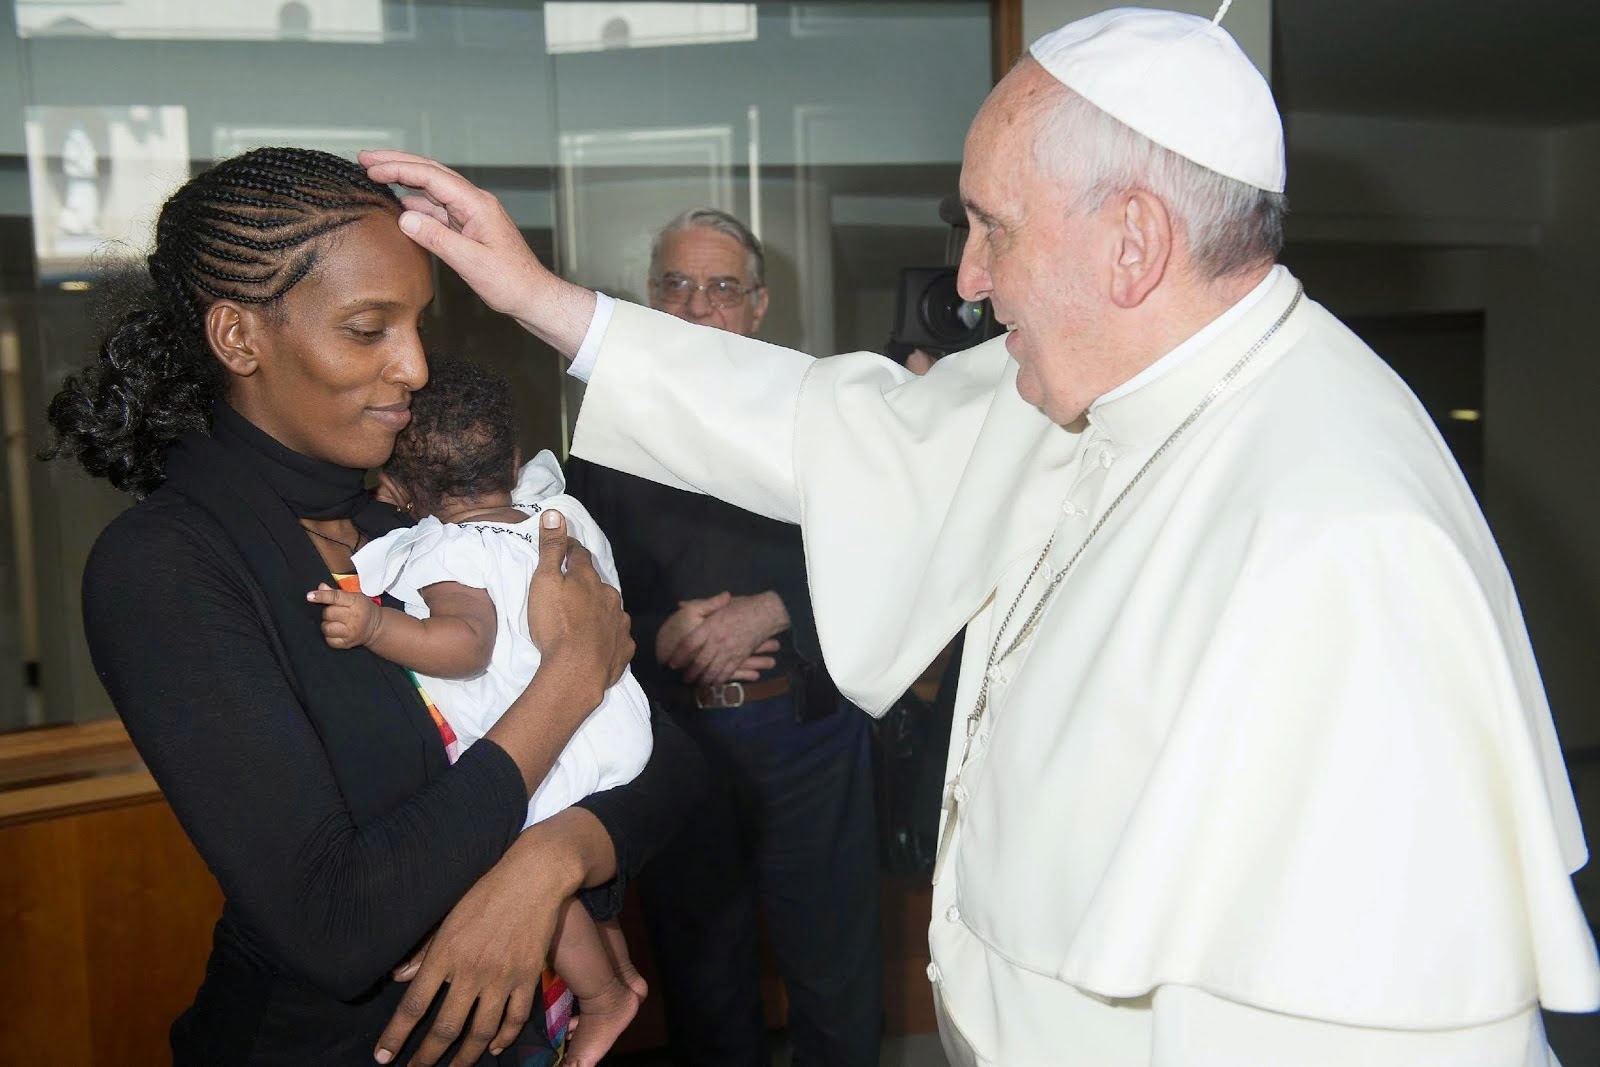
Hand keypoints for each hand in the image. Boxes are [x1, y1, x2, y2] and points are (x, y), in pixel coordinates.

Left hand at [306, 583, 381, 648]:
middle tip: (335, 611)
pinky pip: (329, 640)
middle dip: (328, 611)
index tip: (310, 596)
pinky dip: (329, 636)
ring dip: (327, 624)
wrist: (376, 627)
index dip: (322, 596)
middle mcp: (354, 618)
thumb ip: (336, 592)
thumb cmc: (363, 608)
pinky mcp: (347, 643)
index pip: (336, 597)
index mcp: (356, 602)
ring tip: (335, 622)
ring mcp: (350, 632)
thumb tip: (321, 587)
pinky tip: (336, 631)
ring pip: (326, 628)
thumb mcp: (354, 596)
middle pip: (328, 613)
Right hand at [359, 150, 593, 354]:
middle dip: (397, 163)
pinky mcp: (468, 227)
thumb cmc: (510, 282)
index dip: (399, 169)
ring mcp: (471, 213)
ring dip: (404, 180)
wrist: (532, 296)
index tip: (371, 167)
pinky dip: (416, 202)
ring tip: (374, 174)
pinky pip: (438, 208)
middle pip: (430, 173)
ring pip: (432, 188)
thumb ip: (437, 238)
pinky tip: (399, 203)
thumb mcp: (471, 263)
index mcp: (477, 205)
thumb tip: (405, 217)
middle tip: (365, 157)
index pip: (432, 176)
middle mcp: (474, 203)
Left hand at [374, 810, 604, 1066]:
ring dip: (464, 1058)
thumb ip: (424, 950)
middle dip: (427, 1057)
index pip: (413, 1006)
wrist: (534, 877)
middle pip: (446, 1029)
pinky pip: (515, 1019)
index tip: (383, 1057)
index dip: (396, 1035)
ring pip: (481, 1032)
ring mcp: (502, 977)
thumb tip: (400, 978)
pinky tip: (492, 1047)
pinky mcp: (528, 977)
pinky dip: (503, 1038)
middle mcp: (471, 971)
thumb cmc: (486, 892)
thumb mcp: (447, 917)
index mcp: (446, 954)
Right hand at [526, 510, 633, 689]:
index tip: (565, 549)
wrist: (577, 671)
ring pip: (611, 611)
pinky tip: (600, 645)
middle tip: (572, 592)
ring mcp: (620, 624)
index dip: (571, 551)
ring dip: (599, 612)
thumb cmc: (555, 624)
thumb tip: (556, 513)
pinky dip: (609, 638)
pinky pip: (617, 639)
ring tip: (584, 622)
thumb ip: (550, 549)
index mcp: (589, 579)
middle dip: (587, 585)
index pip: (580, 556)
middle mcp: (610, 597)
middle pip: (598, 585)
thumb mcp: (544, 581)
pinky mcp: (624, 649)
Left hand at [668, 592, 788, 686]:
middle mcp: (718, 640)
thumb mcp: (719, 604)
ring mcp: (730, 650)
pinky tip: (713, 683)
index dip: (679, 655)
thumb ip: (699, 605)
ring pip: (713, 670)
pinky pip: (727, 673)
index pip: (690, 643)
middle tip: (684, 678)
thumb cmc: (741, 607)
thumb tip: (680, 605)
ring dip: (703, 679)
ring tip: (696, 683)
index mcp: (710, 626)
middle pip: (699, 661)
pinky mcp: (740, 657)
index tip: (672, 662)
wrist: (766, 614)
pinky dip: (719, 680)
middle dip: (690, 672)